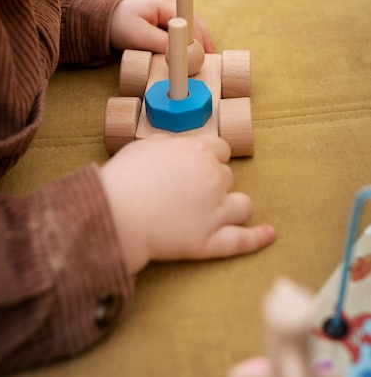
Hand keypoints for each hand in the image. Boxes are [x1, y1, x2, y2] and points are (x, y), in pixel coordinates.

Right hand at [100, 134, 275, 274]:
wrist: (117, 213)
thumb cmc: (125, 178)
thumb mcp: (144, 146)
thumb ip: (168, 144)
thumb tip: (175, 147)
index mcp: (198, 151)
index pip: (221, 149)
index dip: (210, 158)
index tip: (198, 167)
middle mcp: (213, 177)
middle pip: (228, 177)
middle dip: (213, 183)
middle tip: (188, 193)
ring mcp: (216, 210)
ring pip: (242, 205)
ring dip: (232, 206)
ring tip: (216, 212)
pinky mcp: (211, 240)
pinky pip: (243, 239)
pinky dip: (258, 238)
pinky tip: (269, 234)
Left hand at [109, 0, 213, 53]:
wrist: (105, 17)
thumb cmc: (119, 24)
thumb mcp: (137, 35)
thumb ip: (159, 42)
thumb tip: (179, 53)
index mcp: (163, 3)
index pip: (188, 21)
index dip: (197, 37)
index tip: (202, 53)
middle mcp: (169, 3)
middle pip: (194, 21)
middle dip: (202, 39)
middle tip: (208, 58)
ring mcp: (169, 9)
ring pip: (192, 24)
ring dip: (199, 40)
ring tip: (206, 56)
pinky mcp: (166, 17)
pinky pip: (184, 28)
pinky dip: (191, 39)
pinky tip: (195, 51)